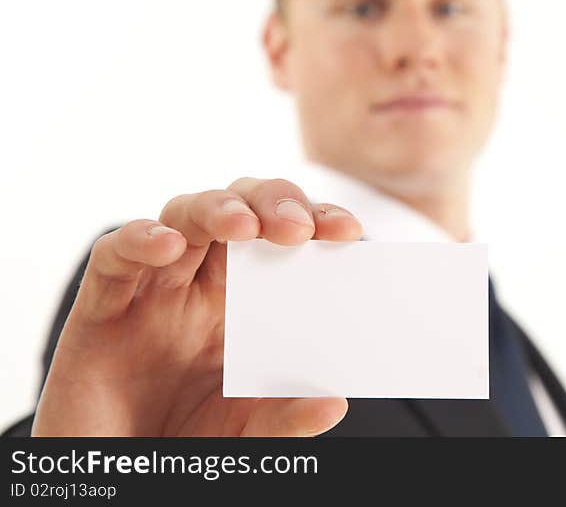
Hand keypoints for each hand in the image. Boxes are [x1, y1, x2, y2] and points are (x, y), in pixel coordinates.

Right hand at [32, 177, 361, 435]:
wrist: (118, 479)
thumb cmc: (185, 443)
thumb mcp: (247, 434)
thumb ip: (285, 417)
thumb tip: (333, 404)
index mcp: (246, 302)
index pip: (285, 239)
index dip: (316, 222)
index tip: (349, 233)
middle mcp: (202, 285)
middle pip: (240, 208)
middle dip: (271, 202)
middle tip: (297, 228)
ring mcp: (152, 290)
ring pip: (182, 216)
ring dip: (215, 208)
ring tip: (244, 226)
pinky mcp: (101, 306)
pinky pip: (114, 254)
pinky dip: (139, 239)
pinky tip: (168, 246)